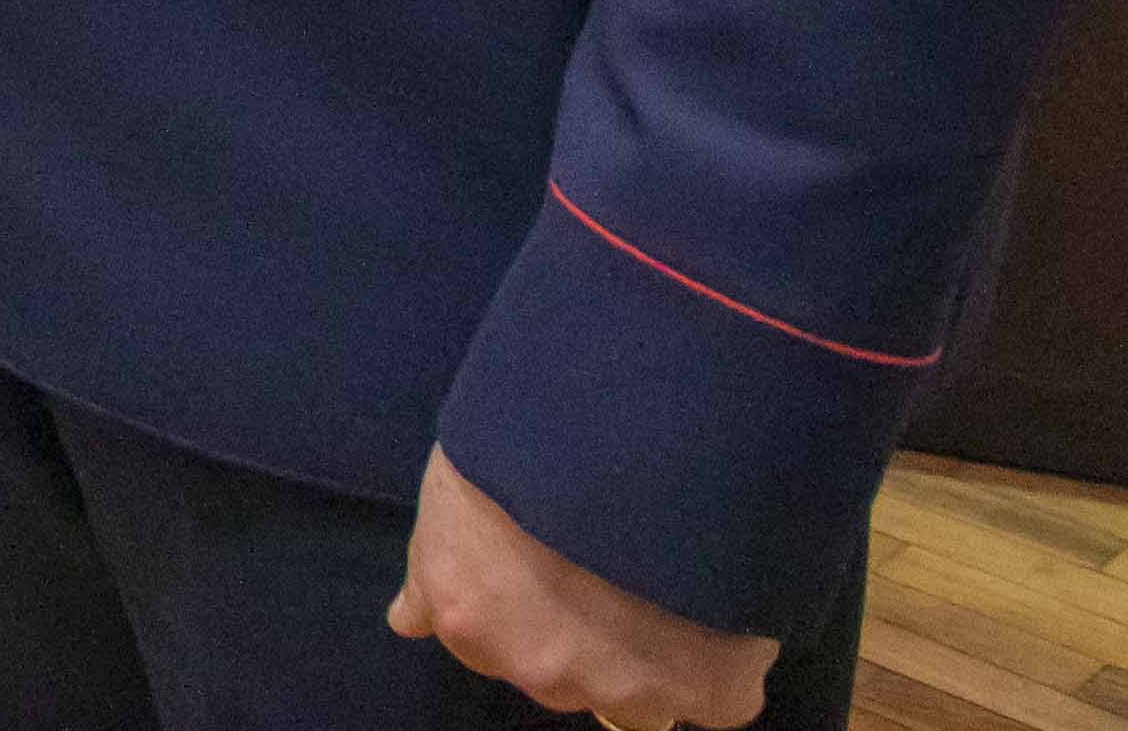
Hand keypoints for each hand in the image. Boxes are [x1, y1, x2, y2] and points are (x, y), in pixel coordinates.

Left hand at [391, 451, 779, 728]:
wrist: (628, 431)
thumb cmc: (525, 436)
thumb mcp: (457, 493)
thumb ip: (437, 573)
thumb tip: (404, 621)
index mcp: (468, 618)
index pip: (495, 645)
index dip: (530, 607)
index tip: (556, 566)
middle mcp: (539, 670)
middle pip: (566, 674)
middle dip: (586, 636)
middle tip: (612, 566)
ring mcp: (625, 688)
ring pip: (643, 693)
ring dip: (653, 655)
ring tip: (670, 580)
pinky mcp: (709, 688)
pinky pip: (720, 696)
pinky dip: (723, 664)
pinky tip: (720, 608)